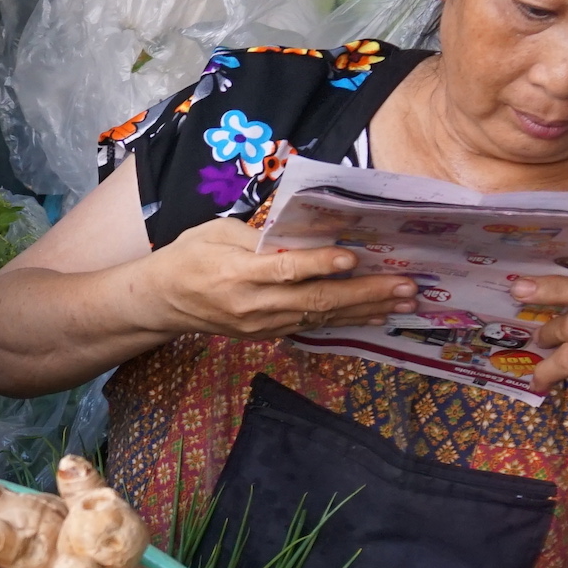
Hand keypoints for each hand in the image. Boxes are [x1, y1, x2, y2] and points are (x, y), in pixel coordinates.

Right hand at [145, 217, 416, 337]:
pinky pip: (312, 326)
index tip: (352, 259)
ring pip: (320, 317)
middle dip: (364, 293)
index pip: (284, 271)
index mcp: (236, 273)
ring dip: (365, 310)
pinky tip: (375, 316)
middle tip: (405, 287)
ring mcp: (261, 325)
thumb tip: (303, 235)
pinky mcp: (267, 334)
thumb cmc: (188, 257)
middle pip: (314, 300)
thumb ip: (259, 237)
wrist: (162, 302)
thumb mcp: (215, 233)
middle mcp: (252, 305)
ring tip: (403, 303)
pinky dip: (346, 321)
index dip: (320, 266)